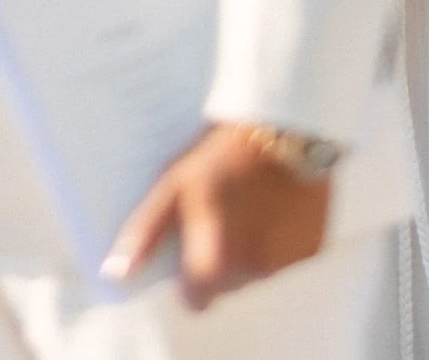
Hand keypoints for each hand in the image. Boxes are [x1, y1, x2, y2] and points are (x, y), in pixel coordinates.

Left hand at [105, 122, 332, 310]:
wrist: (285, 128)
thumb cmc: (219, 155)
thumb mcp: (172, 187)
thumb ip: (145, 235)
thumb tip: (115, 273)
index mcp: (217, 263)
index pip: (196, 300)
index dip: (186, 278)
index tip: (184, 250)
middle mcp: (255, 273)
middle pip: (227, 286)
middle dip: (217, 261)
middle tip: (213, 217)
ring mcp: (288, 263)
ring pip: (257, 272)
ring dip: (247, 251)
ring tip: (242, 205)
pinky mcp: (313, 249)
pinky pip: (286, 258)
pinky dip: (277, 241)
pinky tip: (269, 206)